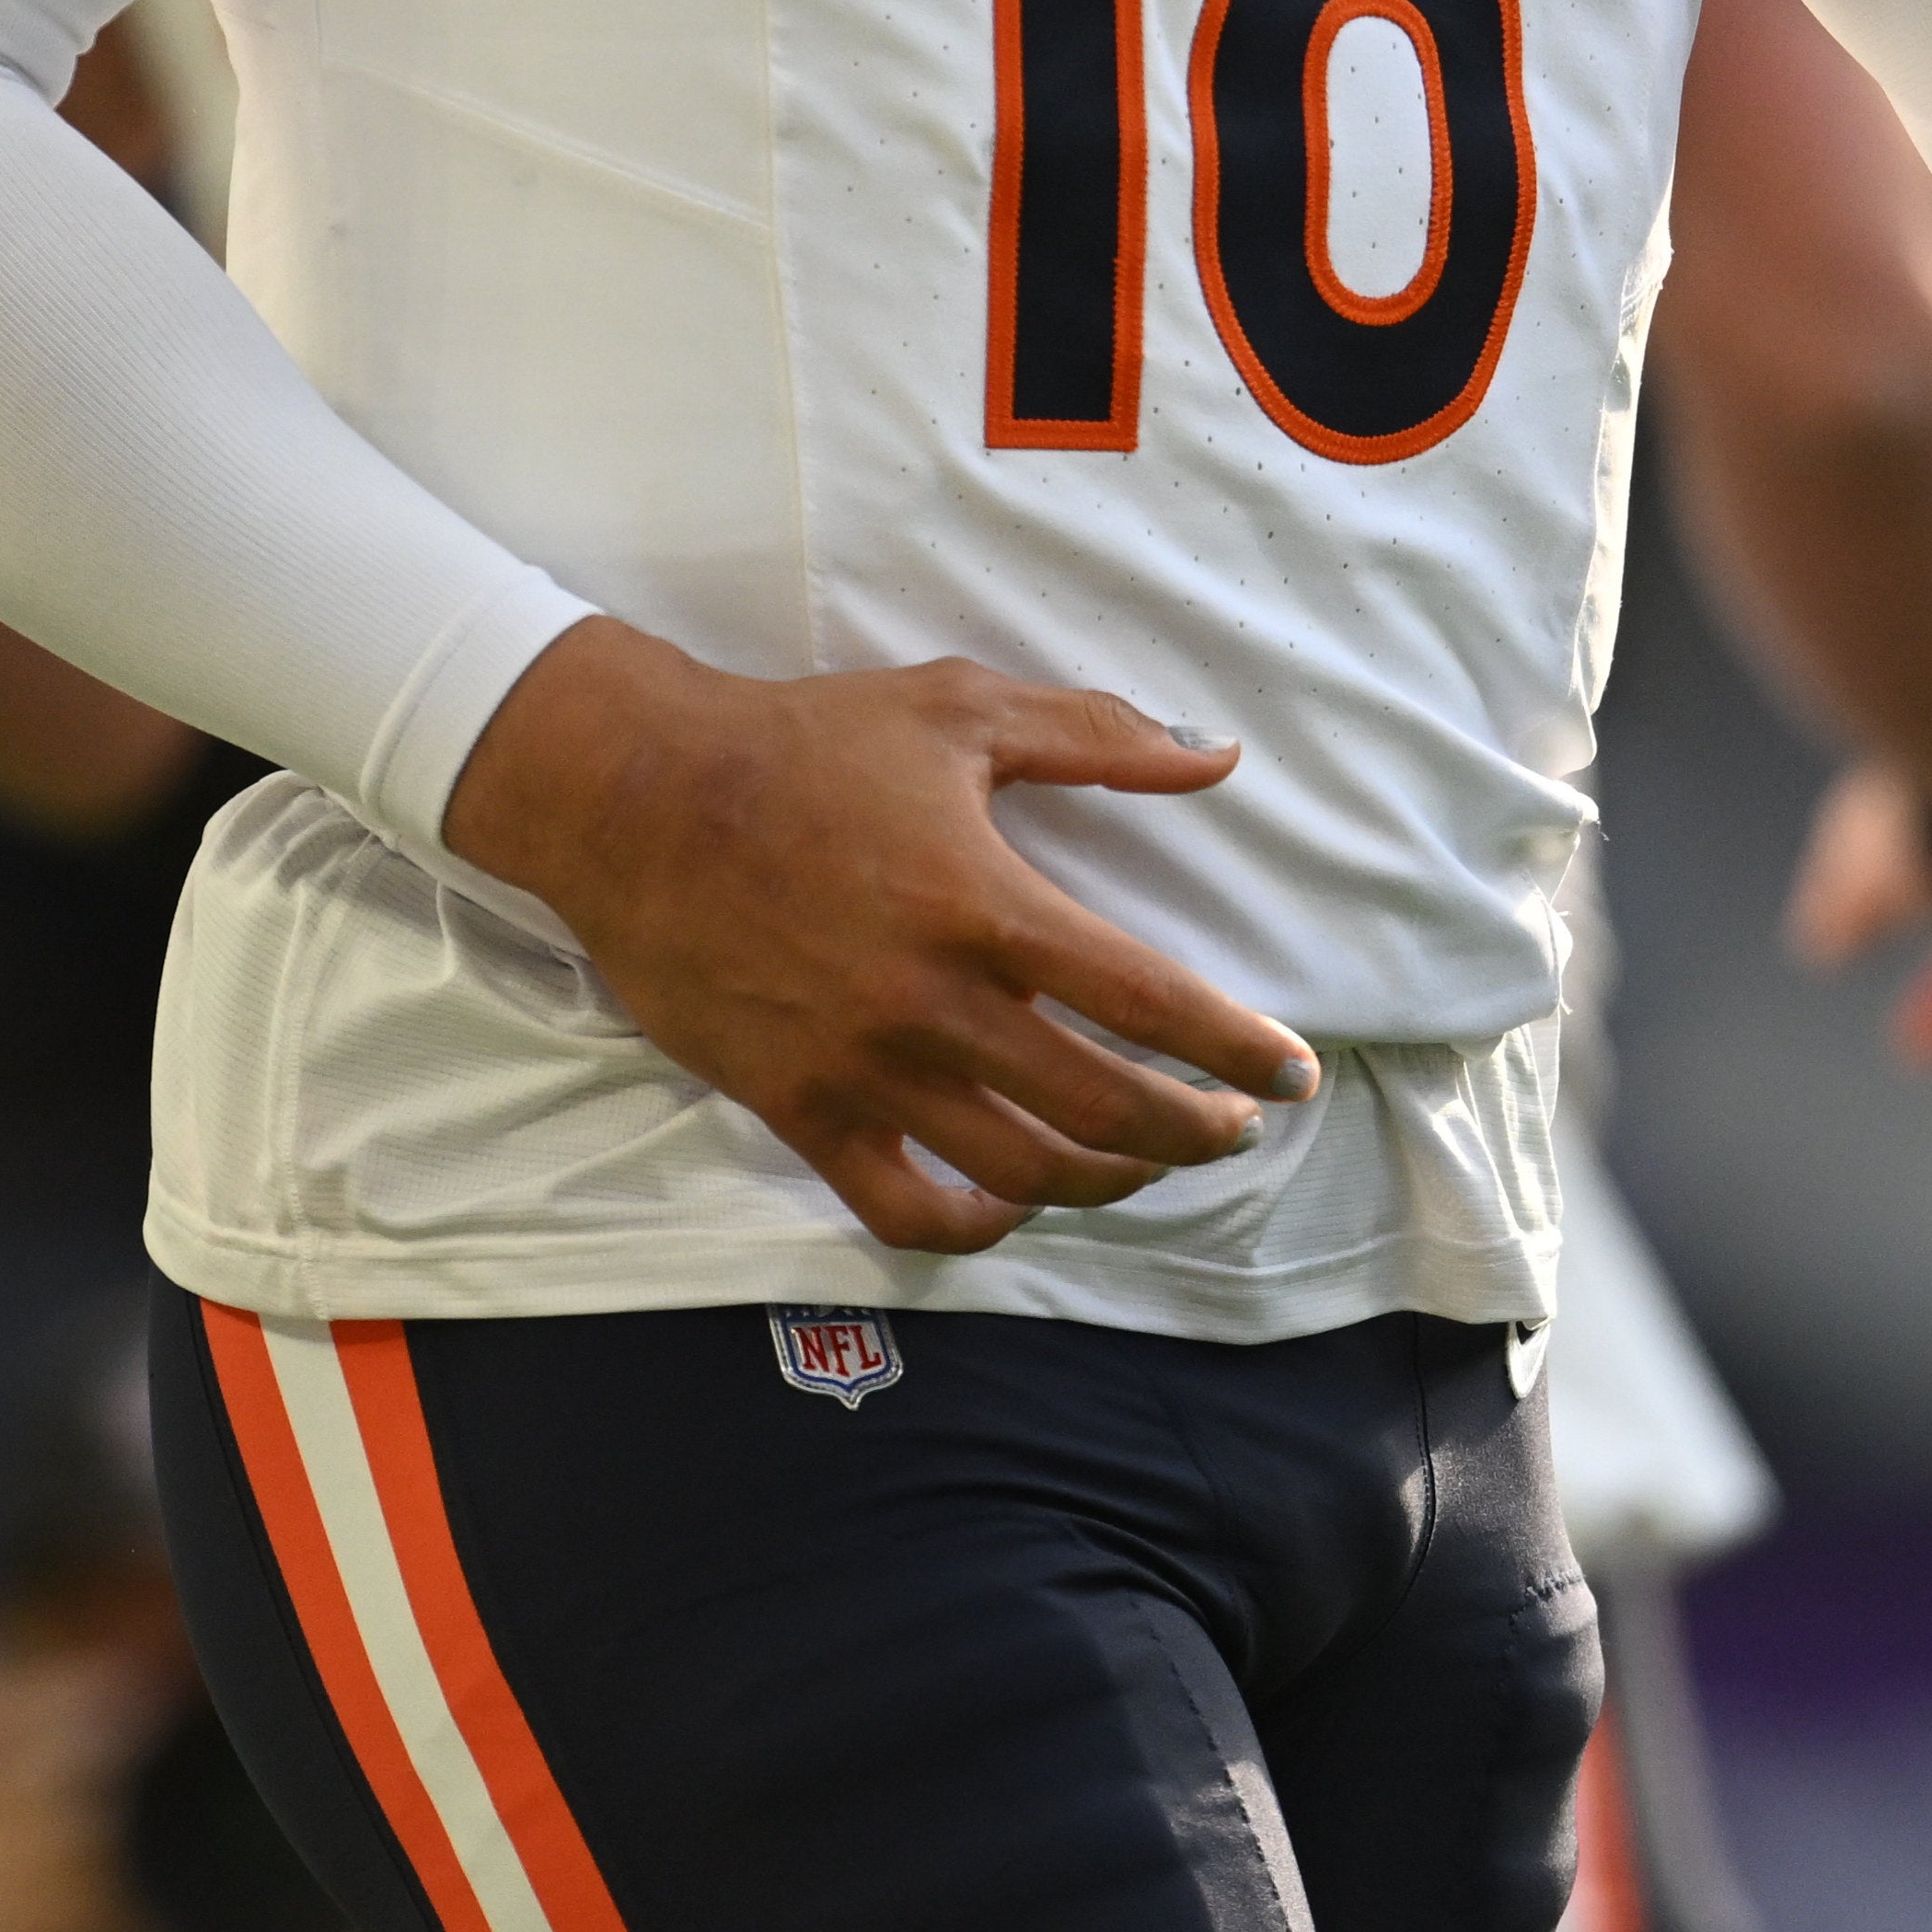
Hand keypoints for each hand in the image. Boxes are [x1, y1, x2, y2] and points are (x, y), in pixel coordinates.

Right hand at [443, 622, 1319, 1254]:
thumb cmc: (805, 742)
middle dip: (1197, 1131)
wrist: (635, 798)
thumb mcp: (961, 708)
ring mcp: (866, 1071)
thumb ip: (1098, 736)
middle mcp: (936, 1006)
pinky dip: (976, 1223)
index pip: (1150, 1004)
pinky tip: (1013, 1199)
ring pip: (1021, 1171)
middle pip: (1104, 1108)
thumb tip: (1217, 754)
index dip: (1239, 1048)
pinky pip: (903, 1209)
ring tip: (1146, 1158)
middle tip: (1235, 1124)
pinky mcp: (801, 1111)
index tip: (1295, 1073)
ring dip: (1107, 1179)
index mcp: (988, 906)